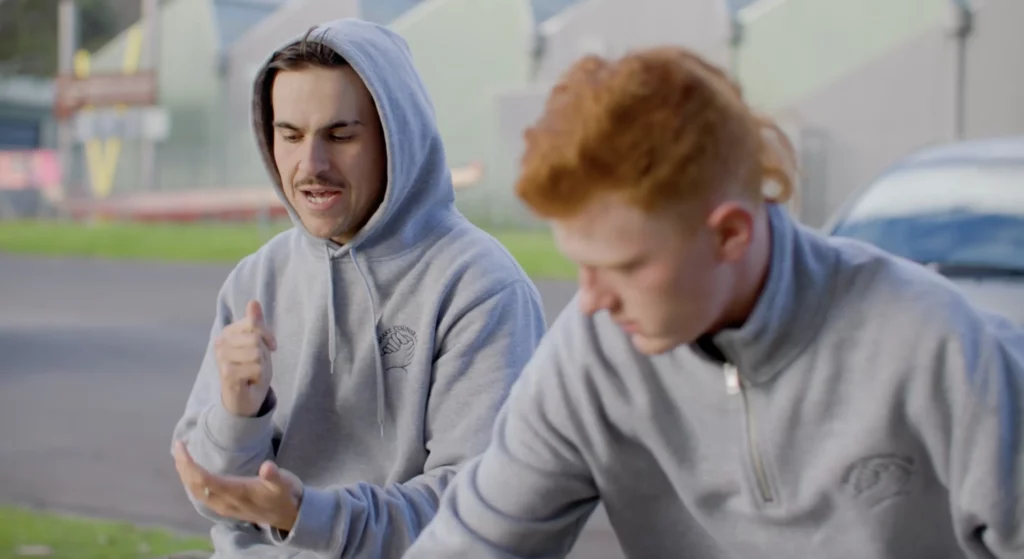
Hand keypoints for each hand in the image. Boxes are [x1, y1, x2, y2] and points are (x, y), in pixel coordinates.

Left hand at [173, 441, 301, 531]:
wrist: (289, 516)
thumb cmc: (284, 495)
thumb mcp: (284, 483)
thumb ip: (274, 476)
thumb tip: (268, 467)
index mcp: (235, 492)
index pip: (204, 479)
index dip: (189, 464)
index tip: (182, 446)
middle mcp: (225, 502)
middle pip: (195, 486)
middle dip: (183, 467)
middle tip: (177, 447)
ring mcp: (224, 507)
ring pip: (196, 492)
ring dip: (185, 475)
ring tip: (180, 458)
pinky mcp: (225, 507)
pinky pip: (202, 495)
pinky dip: (192, 483)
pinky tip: (192, 475)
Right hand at [216, 300, 275, 416]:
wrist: (244, 401)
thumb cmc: (252, 370)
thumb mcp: (259, 344)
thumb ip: (256, 323)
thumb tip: (253, 301)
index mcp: (228, 332)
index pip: (253, 323)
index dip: (266, 335)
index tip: (270, 346)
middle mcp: (221, 343)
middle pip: (256, 338)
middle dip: (264, 353)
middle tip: (257, 365)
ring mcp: (222, 358)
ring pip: (257, 353)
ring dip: (263, 365)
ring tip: (254, 373)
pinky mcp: (226, 373)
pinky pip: (256, 367)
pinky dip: (260, 376)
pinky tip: (250, 381)